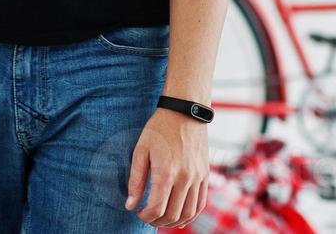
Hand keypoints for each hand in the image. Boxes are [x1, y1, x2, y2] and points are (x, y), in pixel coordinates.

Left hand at [125, 110, 209, 227]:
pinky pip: (200, 204)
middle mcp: (185, 178)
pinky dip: (190, 215)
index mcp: (166, 172)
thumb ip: (135, 180)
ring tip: (161, 218)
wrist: (185, 112)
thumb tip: (130, 205)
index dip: (146, 216)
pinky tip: (179, 216)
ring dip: (173, 222)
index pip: (157, 208)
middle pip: (172, 214)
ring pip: (188, 213)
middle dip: (157, 221)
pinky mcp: (205, 176)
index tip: (138, 212)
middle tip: (147, 216)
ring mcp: (198, 178)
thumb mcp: (141, 150)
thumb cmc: (159, 129)